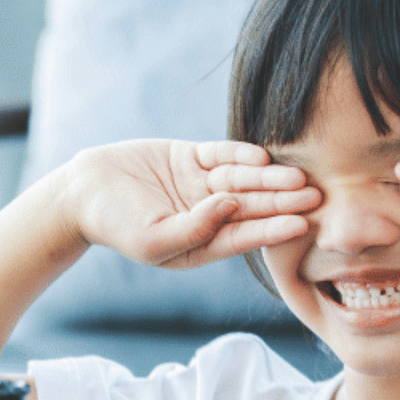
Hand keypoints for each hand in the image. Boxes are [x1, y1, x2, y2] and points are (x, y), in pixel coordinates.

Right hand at [62, 139, 319, 269]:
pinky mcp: (191, 158)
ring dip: (269, 179)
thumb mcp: (152, 239)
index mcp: (202, 244)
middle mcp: (208, 215)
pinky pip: (222, 155)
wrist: (83, 191)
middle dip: (282, 203)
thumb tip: (229, 205)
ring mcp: (201, 185)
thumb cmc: (115, 224)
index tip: (301, 225)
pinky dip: (240, 155)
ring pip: (242, 180)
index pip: (244, 237)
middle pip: (252, 207)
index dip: (273, 230)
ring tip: (298, 176)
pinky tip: (262, 156)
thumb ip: (194, 228)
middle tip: (316, 196)